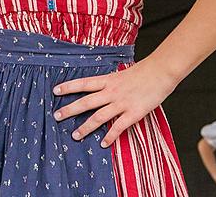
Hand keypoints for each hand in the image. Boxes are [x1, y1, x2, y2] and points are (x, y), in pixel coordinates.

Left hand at [52, 58, 176, 147]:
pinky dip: (110, 136)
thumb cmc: (142, 72)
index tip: (55, 91)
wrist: (160, 72)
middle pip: (86, 102)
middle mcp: (111, 92)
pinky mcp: (133, 113)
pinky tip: (103, 144)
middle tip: (56, 116)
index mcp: (107, 80)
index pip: (83, 83)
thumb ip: (109, 82)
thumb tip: (98, 88)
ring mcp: (121, 103)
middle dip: (70, 109)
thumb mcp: (121, 74)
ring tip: (75, 136)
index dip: (68, 87)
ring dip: (85, 127)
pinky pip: (118, 127)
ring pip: (99, 117)